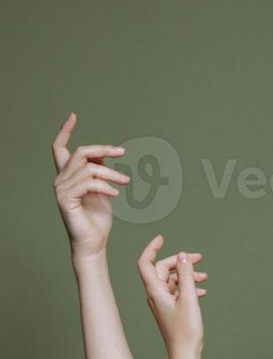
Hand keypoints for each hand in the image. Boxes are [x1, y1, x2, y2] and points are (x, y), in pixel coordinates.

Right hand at [51, 112, 130, 259]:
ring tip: (126, 182)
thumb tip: (104, 154)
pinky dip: (105, 186)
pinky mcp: (65, 199)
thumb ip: (100, 171)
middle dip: (103, 150)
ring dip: (111, 173)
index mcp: (67, 176)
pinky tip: (116, 193)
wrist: (93, 243)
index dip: (65, 130)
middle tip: (122, 153)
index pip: (60, 148)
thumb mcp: (102, 190)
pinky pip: (88, 183)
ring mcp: (61, 189)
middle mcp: (60, 180)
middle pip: (81, 153)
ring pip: (88, 168)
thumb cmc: (98, 220)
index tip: (73, 116)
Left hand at [137, 235, 207, 357]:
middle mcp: (155, 295)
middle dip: (180, 262)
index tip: (162, 238)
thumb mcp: (188, 299)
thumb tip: (183, 255)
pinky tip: (202, 291)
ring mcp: (162, 303)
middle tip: (199, 258)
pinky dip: (188, 288)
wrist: (184, 355)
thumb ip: (186, 275)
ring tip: (204, 277)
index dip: (152, 248)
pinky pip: (177, 292)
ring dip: (187, 275)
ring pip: (172, 281)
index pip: (146, 263)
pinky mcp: (170, 310)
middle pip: (163, 270)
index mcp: (155, 291)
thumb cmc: (185, 331)